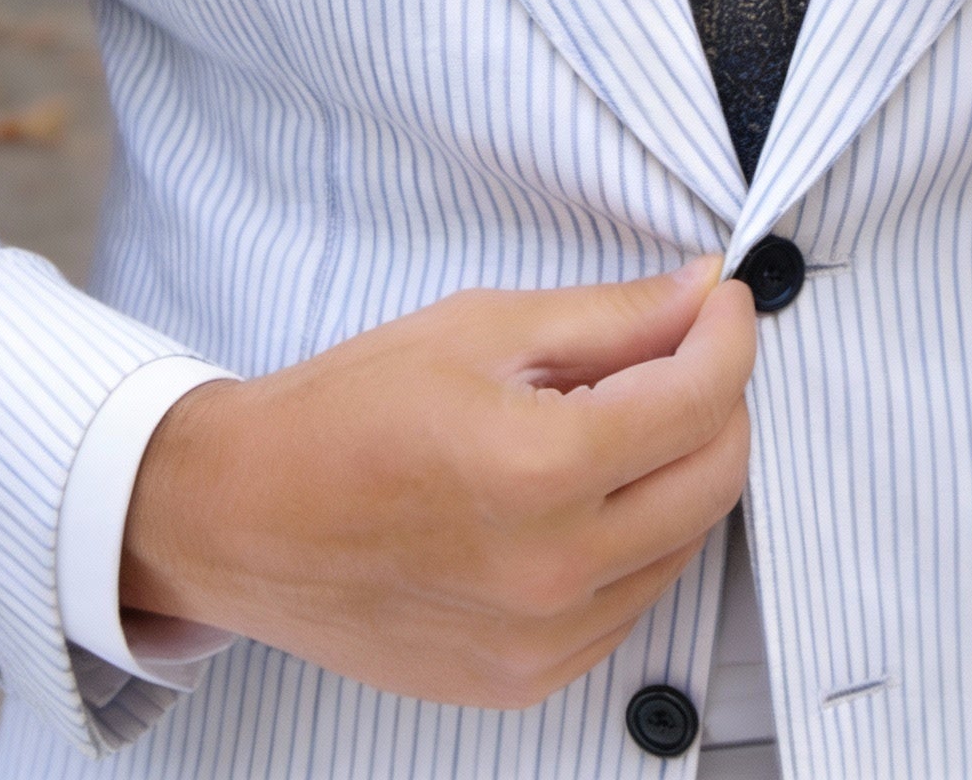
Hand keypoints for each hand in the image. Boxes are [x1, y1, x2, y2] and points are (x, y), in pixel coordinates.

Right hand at [121, 259, 755, 708]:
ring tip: (619, 415)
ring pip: (685, 541)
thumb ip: (610, 317)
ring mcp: (543, 640)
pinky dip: (638, 535)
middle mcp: (553, 570)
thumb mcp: (480, 328)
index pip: (701, 397)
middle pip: (716, 476)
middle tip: (687, 347)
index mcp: (538, 469)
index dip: (729, 333)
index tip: (721, 301)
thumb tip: (701, 294)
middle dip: (721, 396)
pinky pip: (633, 599)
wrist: (243, 518)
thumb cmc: (345, 413)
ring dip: (682, 467)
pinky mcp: (527, 678)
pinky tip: (587, 489)